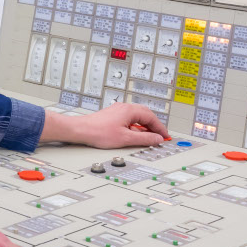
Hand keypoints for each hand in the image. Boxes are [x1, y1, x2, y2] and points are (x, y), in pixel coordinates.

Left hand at [42, 102, 169, 147]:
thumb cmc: (98, 132)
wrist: (80, 130)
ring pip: (137, 116)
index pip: (151, 117)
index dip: (160, 127)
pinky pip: (130, 119)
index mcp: (129, 110)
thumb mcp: (126, 138)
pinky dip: (136, 126)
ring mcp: (118, 110)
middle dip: (154, 125)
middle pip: (145, 114)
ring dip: (145, 126)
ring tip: (149, 136)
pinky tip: (134, 135)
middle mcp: (124, 107)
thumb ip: (144, 139)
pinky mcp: (112, 115)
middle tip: (160, 135)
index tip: (165, 136)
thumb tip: (156, 139)